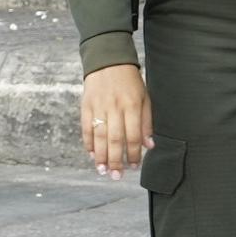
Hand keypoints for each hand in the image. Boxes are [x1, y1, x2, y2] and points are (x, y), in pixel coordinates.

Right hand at [81, 63, 153, 179]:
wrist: (107, 60)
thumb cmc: (130, 81)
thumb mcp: (144, 98)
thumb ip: (146, 122)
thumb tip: (149, 146)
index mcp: (132, 105)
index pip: (133, 135)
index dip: (134, 153)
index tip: (134, 166)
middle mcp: (114, 107)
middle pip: (115, 139)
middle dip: (115, 160)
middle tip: (116, 176)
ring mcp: (98, 106)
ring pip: (99, 136)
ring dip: (100, 155)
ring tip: (102, 170)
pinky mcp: (86, 105)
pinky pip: (86, 127)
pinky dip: (88, 142)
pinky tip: (91, 154)